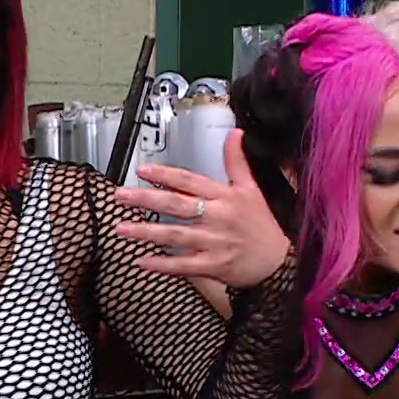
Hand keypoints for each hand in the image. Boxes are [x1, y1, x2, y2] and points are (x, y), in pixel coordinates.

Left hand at [113, 129, 290, 287]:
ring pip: (177, 235)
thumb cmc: (260, 224)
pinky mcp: (214, 265)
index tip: (142, 170)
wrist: (277, 262)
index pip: (190, 181)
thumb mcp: (251, 189)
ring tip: (121, 228)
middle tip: (120, 196)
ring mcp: (215, 242)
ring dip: (147, 232)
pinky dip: (163, 264)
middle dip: (147, 199)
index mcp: (224, 196)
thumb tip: (235, 133)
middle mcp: (218, 217)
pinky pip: (184, 265)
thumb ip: (237, 161)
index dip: (165, 174)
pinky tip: (142, 261)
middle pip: (177, 205)